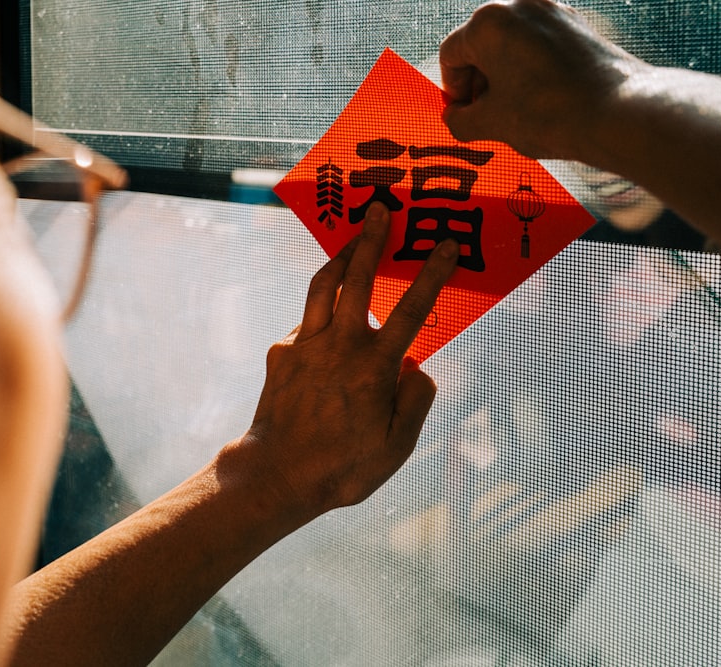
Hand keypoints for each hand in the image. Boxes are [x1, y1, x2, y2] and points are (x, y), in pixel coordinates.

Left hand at [240, 202, 458, 520]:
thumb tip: (416, 366)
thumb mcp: (396, 446)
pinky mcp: (281, 353)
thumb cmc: (341, 468)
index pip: (411, 310)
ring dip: (341, 257)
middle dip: (372, 239)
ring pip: (324, 287)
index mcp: (374, 367)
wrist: (275, 476)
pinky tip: (330, 322)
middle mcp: (339, 346)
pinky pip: (306, 322)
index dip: (431, 274)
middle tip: (381, 209)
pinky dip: (322, 313)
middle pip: (358, 278)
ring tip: (353, 240)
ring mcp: (305, 345)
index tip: (445, 245)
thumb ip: (415, 400)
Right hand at [439, 0, 642, 158]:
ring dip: (505, 79)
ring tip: (515, 113)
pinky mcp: (577, 25)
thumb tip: (454, 118)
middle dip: (479, 83)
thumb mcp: (491, 123)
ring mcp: (553, 12)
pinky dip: (531, 73)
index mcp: (489, 23)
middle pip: (481, 46)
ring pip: (511, 47)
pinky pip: (538, 48)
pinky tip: (541, 102)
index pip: (451, 55)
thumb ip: (460, 120)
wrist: (618, 113)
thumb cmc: (552, 113)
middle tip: (485, 116)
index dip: (452, 90)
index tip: (461, 113)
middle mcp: (520, 6)